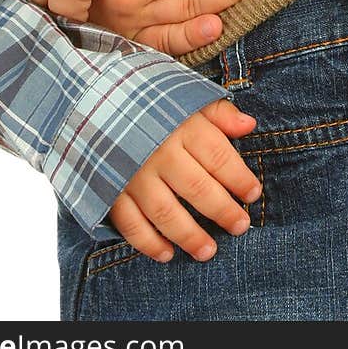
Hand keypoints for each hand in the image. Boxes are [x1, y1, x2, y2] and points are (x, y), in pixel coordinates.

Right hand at [109, 99, 260, 261]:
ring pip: (165, 212)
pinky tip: (166, 254)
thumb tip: (249, 125)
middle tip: (240, 226)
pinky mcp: (109, 189)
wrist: (94, 96)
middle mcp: (159, 150)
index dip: (239, 178)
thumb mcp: (186, 94)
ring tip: (208, 251)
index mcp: (182, 125)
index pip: (218, 156)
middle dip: (222, 211)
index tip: (253, 194)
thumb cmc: (151, 99)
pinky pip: (129, 223)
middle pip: (197, 187)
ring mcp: (133, 172)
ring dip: (189, 235)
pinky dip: (147, 242)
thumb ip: (218, 112)